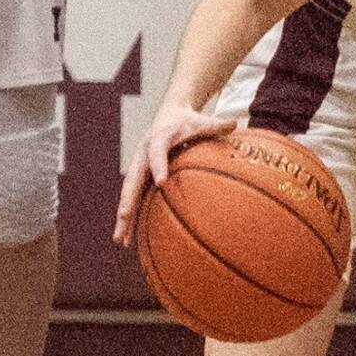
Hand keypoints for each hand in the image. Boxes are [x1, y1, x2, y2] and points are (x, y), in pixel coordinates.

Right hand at [113, 102, 235, 244]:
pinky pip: (134, 199)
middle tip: (123, 217)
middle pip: (132, 179)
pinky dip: (130, 218)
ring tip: (119, 240)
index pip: (157, 153)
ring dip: (123, 217)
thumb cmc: (189, 121)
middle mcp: (143, 154)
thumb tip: (236, 122)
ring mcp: (139, 167)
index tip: (162, 182)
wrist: (169, 115)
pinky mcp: (140, 177)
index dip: (159, 166)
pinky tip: (127, 239)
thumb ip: (217, 125)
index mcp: (159, 139)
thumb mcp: (202, 121)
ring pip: (129, 194)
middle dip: (127, 199)